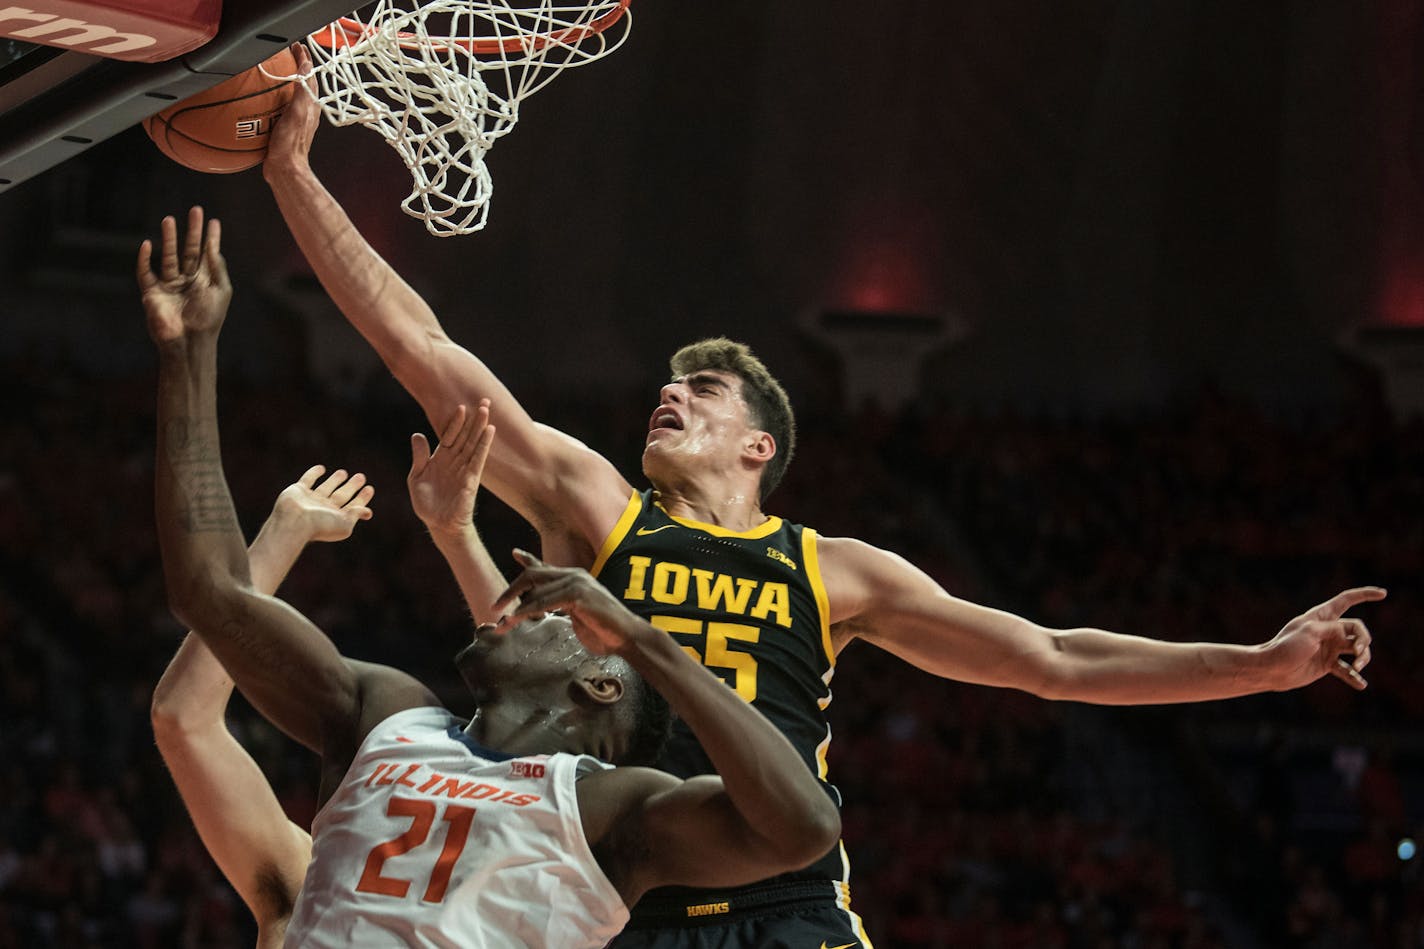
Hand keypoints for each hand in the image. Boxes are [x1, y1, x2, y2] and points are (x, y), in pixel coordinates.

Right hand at [137, 207, 230, 342]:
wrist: (189, 342)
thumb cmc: (209, 319)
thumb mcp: (220, 290)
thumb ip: (217, 267)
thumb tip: (214, 245)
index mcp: (205, 281)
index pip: (207, 254)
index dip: (210, 237)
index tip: (213, 221)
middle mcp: (187, 281)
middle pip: (189, 250)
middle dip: (192, 231)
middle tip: (195, 210)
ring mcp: (169, 286)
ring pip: (168, 257)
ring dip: (169, 238)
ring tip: (169, 219)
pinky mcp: (152, 293)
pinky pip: (145, 272)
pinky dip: (144, 259)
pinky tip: (147, 244)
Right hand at [263, 42, 319, 179]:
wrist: (284, 170)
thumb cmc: (292, 144)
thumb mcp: (298, 113)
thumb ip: (303, 90)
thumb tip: (306, 67)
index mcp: (310, 105)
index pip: (310, 75)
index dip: (303, 59)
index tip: (295, 45)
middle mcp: (305, 111)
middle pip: (302, 82)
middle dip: (295, 66)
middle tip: (285, 53)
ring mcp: (294, 120)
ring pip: (290, 94)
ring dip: (284, 80)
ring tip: (272, 69)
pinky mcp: (282, 128)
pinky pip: (276, 107)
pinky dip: (270, 97)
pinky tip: (257, 98)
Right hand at [270, 465, 374, 543]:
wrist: (295, 523)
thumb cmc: (321, 526)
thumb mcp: (344, 524)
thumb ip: (355, 515)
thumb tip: (368, 512)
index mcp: (336, 517)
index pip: (353, 506)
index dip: (362, 498)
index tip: (370, 488)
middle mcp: (324, 509)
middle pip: (341, 495)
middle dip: (351, 486)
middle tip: (361, 477)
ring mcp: (311, 500)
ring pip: (326, 487)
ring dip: (335, 480)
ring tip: (344, 473)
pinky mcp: (298, 491)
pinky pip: (308, 479)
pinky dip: (314, 473)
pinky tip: (321, 468)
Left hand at [407, 401, 494, 536]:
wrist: (438, 523)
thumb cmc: (428, 503)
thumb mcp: (417, 477)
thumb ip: (419, 456)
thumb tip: (417, 435)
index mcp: (441, 458)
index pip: (449, 435)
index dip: (455, 422)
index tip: (461, 406)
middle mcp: (455, 461)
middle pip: (465, 435)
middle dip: (474, 418)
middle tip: (483, 400)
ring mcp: (464, 468)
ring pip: (473, 443)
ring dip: (480, 426)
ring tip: (486, 408)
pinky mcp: (471, 478)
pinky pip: (478, 458)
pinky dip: (484, 444)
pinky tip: (490, 431)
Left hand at [493, 550, 645, 656]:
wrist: (627, 637)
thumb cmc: (604, 630)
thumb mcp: (577, 615)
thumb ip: (561, 607)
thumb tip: (544, 609)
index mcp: (575, 578)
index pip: (546, 566)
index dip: (528, 559)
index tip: (515, 553)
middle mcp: (574, 575)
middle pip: (533, 574)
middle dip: (511, 590)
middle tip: (495, 607)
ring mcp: (577, 583)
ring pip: (536, 590)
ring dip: (515, 609)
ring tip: (502, 623)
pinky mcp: (579, 595)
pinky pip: (545, 601)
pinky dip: (527, 611)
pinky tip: (516, 619)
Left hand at [1262, 587, 1383, 690]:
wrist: (1271, 670)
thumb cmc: (1286, 647)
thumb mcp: (1309, 633)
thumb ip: (1333, 630)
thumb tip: (1350, 636)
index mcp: (1320, 617)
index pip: (1346, 600)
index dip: (1364, 595)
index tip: (1383, 593)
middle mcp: (1327, 630)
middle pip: (1357, 630)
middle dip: (1364, 639)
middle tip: (1359, 652)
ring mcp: (1328, 647)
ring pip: (1356, 650)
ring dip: (1362, 658)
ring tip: (1357, 668)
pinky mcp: (1326, 664)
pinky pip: (1346, 670)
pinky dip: (1354, 677)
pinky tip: (1360, 684)